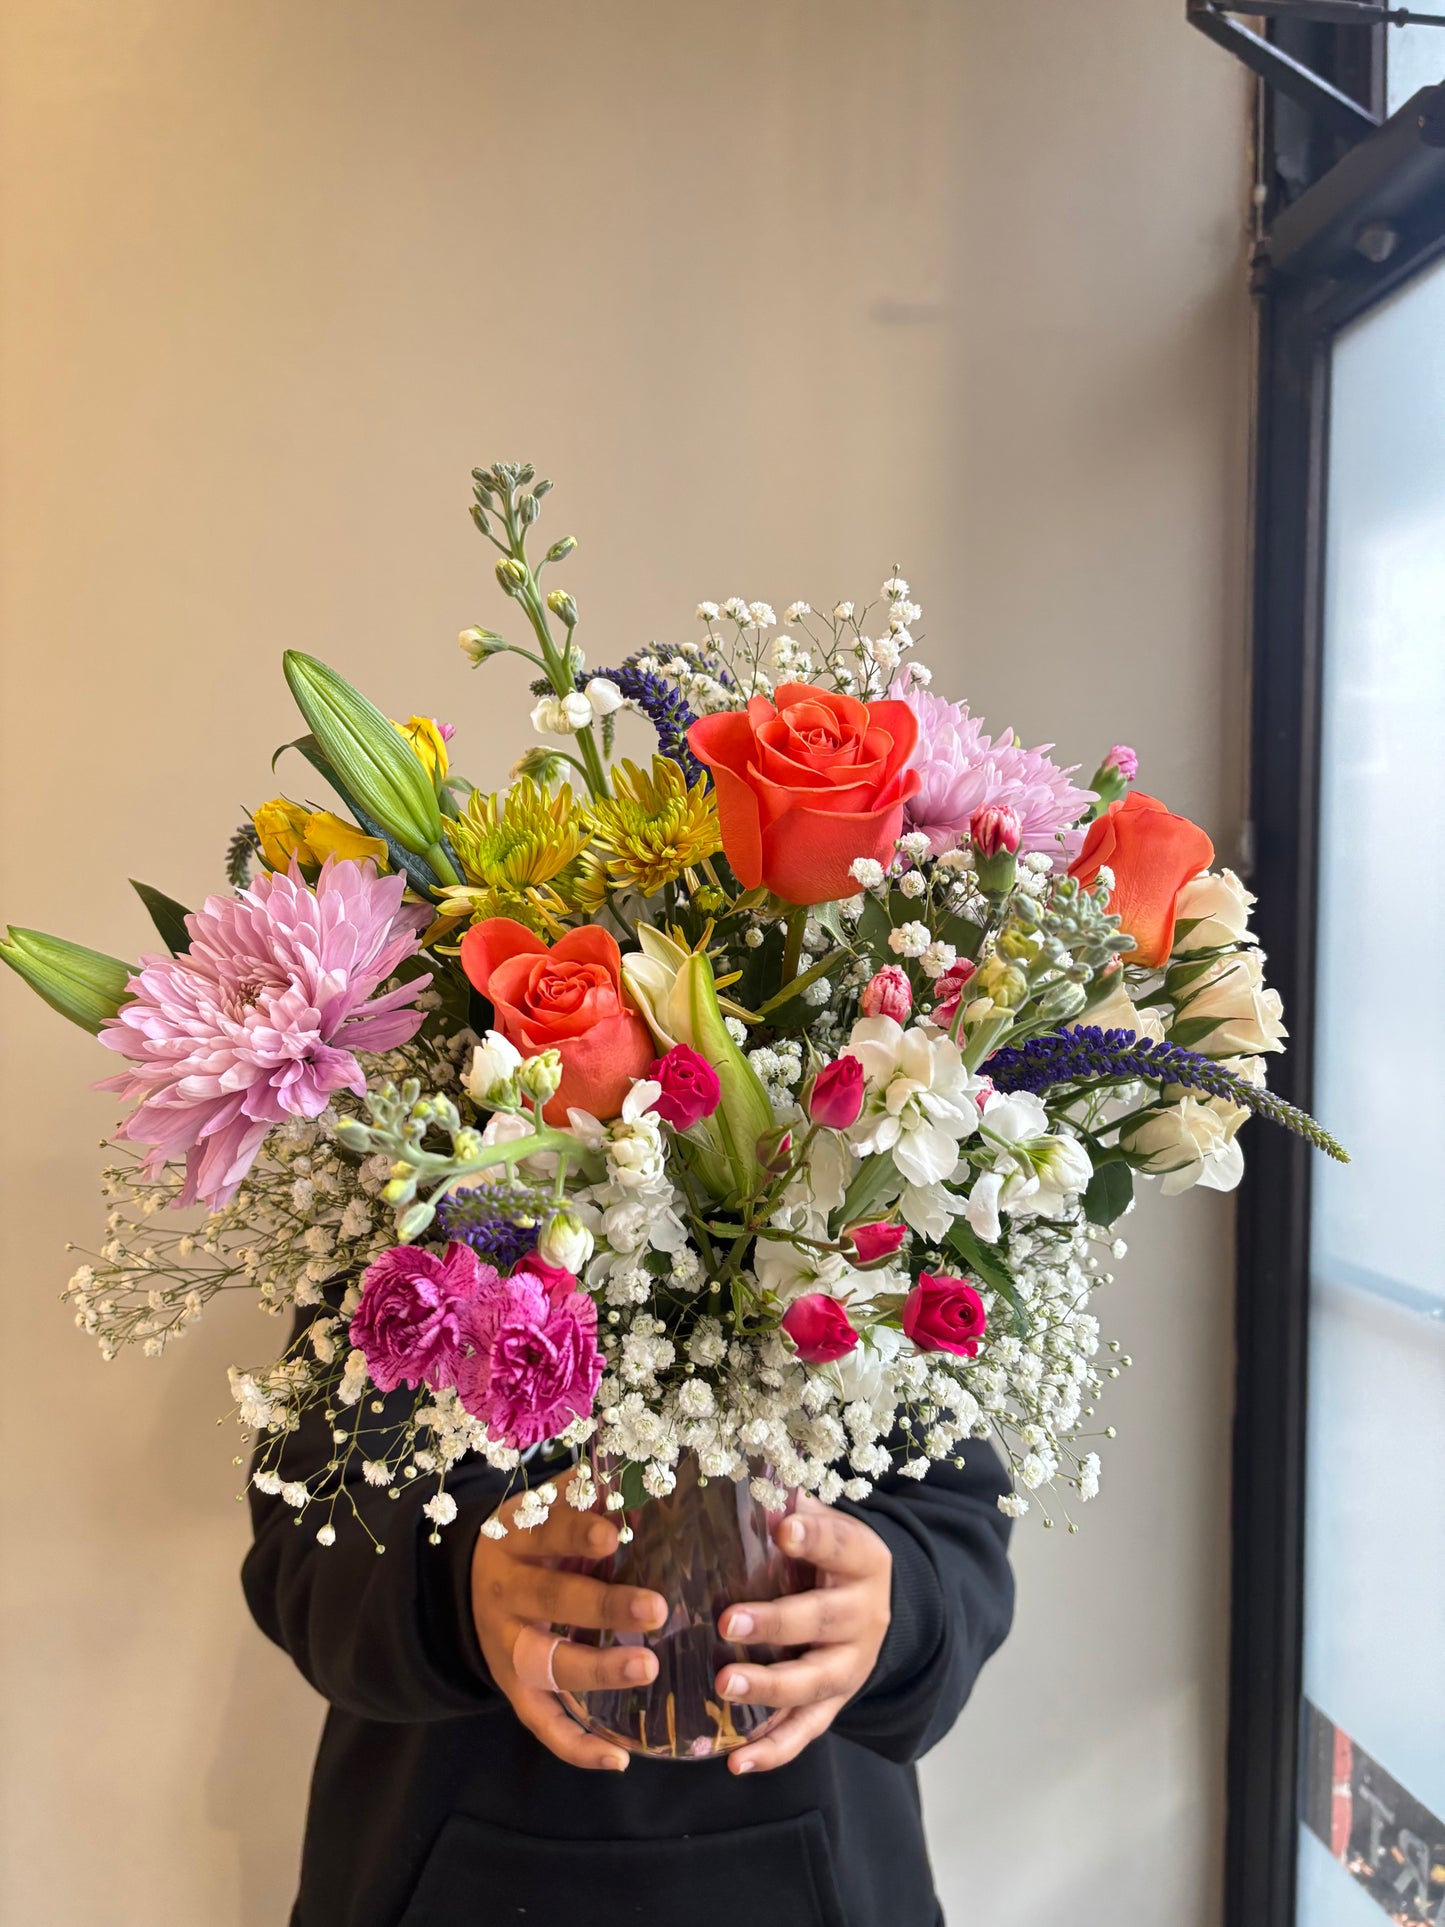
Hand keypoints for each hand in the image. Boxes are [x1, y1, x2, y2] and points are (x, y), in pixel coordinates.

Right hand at [469, 1468, 666, 1772]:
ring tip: (647, 1671)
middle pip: (551, 1602)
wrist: (469, 1581)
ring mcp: (507, 1646)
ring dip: (597, 1672)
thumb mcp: (546, 1505)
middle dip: (604, 1607)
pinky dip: (576, 1746)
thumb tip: (652, 1461)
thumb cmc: (536, 1535)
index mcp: (518, 1539)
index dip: (578, 1534)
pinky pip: (541, 1724)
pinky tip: (618, 1759)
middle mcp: (507, 1593)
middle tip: (656, 1610)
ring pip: (547, 1665)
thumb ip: (588, 1490)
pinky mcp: (513, 1689)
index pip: (547, 1533)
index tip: (615, 1532)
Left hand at [717, 1496, 892, 1774]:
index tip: (782, 1525)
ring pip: (813, 1682)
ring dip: (768, 1687)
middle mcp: (864, 1615)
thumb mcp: (824, 1523)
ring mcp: (851, 1665)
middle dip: (775, 1623)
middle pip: (822, 1620)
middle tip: (728, 1621)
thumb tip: (723, 1475)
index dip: (814, 1536)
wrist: (880, 1606)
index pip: (840, 1543)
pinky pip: (806, 1730)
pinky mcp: (836, 1703)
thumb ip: (786, 1506)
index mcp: (862, 1560)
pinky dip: (774, 1749)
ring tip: (723, 1686)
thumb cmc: (830, 1556)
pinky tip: (737, 1761)